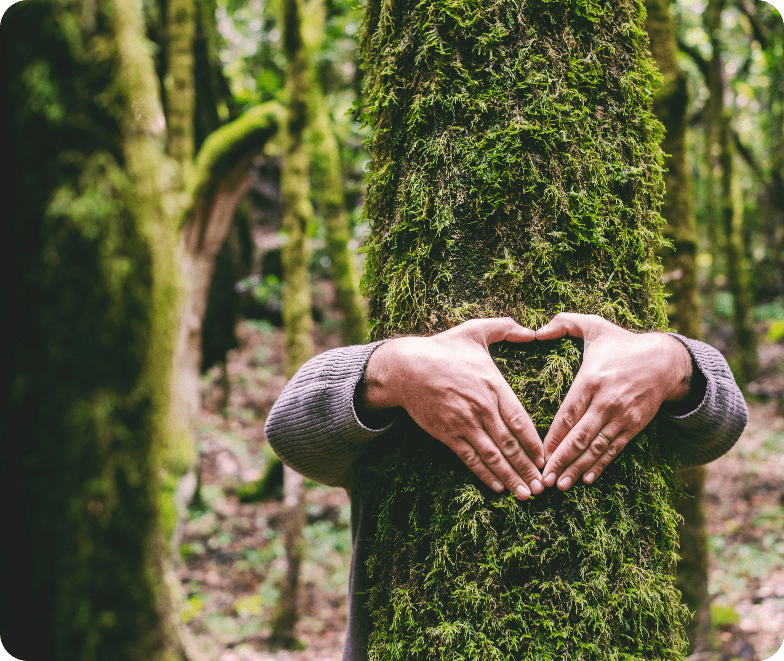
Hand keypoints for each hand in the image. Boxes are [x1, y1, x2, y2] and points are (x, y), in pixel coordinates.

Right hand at [359, 318, 544, 498]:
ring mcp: (464, 423)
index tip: (547, 458)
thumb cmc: (443, 348)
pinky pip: (470, 458)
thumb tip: (534, 330)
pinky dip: (484, 474)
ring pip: (492, 456)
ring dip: (510, 477)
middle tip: (542, 487)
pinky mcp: (447, 434)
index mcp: (493, 386)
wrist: (406, 367)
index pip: (521, 420)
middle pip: (510, 444)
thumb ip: (506, 328)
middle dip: (528, 468)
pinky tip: (497, 487)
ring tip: (525, 494)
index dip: (535, 443)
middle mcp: (482, 408)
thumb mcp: (476, 330)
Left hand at [536, 313, 691, 489]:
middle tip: (543, 480)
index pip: (567, 414)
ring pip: (596, 448)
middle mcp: (606, 402)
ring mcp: (622, 416)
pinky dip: (600, 466)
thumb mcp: (595, 326)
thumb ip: (564, 323)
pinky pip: (614, 450)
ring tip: (560, 485)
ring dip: (577, 468)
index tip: (538, 454)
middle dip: (560, 460)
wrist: (666, 360)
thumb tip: (536, 330)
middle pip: (579, 437)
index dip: (552, 437)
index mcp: (591, 380)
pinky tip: (586, 479)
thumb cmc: (623, 343)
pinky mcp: (634, 426)